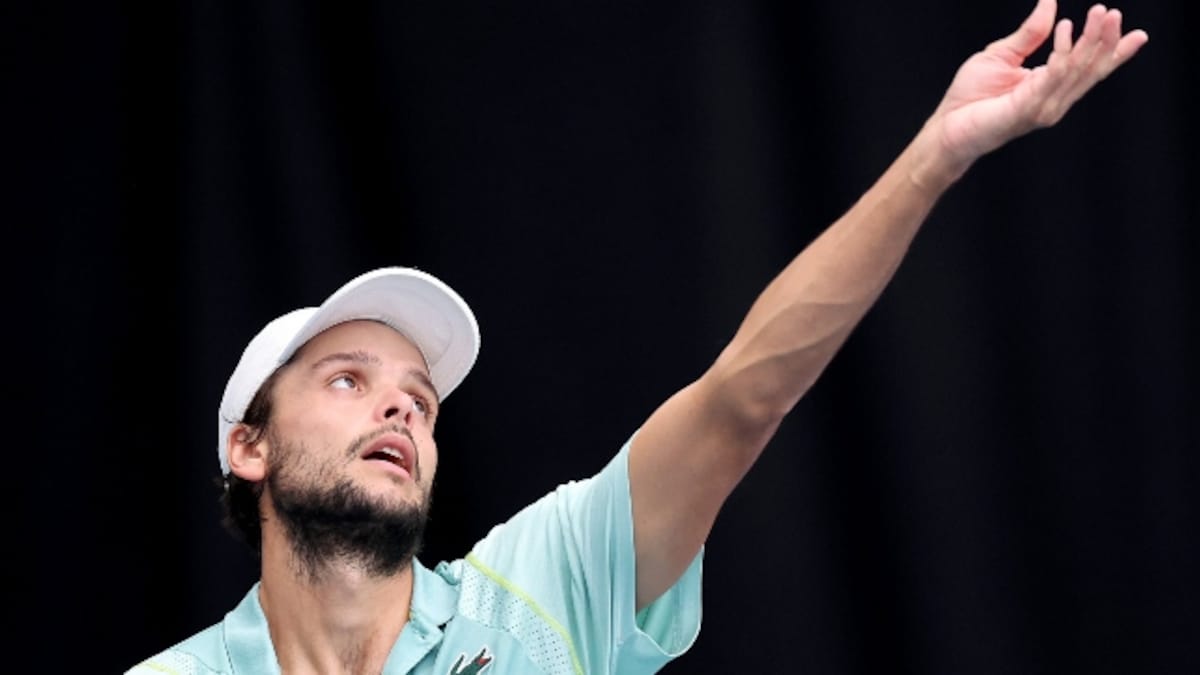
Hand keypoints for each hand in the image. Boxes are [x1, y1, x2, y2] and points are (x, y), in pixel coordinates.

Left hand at [926, 0, 1147, 175]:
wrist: (946, 127)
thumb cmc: (969, 98)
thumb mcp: (1002, 55)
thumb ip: (1029, 33)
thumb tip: (1050, 3)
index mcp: (1049, 87)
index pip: (1089, 69)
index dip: (1115, 52)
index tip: (1138, 34)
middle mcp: (1052, 99)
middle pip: (1090, 67)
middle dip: (1105, 39)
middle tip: (1111, 12)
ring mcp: (1042, 107)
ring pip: (1077, 70)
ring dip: (1091, 41)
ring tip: (1099, 13)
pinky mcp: (1027, 110)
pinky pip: (1051, 78)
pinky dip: (1062, 53)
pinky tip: (1065, 30)